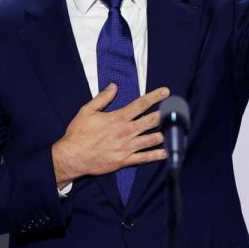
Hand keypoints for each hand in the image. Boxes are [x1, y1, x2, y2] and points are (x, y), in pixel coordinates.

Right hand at [51, 84, 169, 185]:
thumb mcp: (87, 111)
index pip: (141, 104)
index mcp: (118, 118)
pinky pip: (145, 158)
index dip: (155, 97)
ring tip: (175, 129)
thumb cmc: (78, 133)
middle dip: (165, 114)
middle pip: (151, 121)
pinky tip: (168, 152)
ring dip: (165, 133)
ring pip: (152, 139)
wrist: (72, 156)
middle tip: (176, 109)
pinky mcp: (125, 161)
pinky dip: (158, 155)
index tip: (166, 91)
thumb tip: (114, 86)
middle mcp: (126, 132)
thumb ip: (102, 98)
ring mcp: (127, 147)